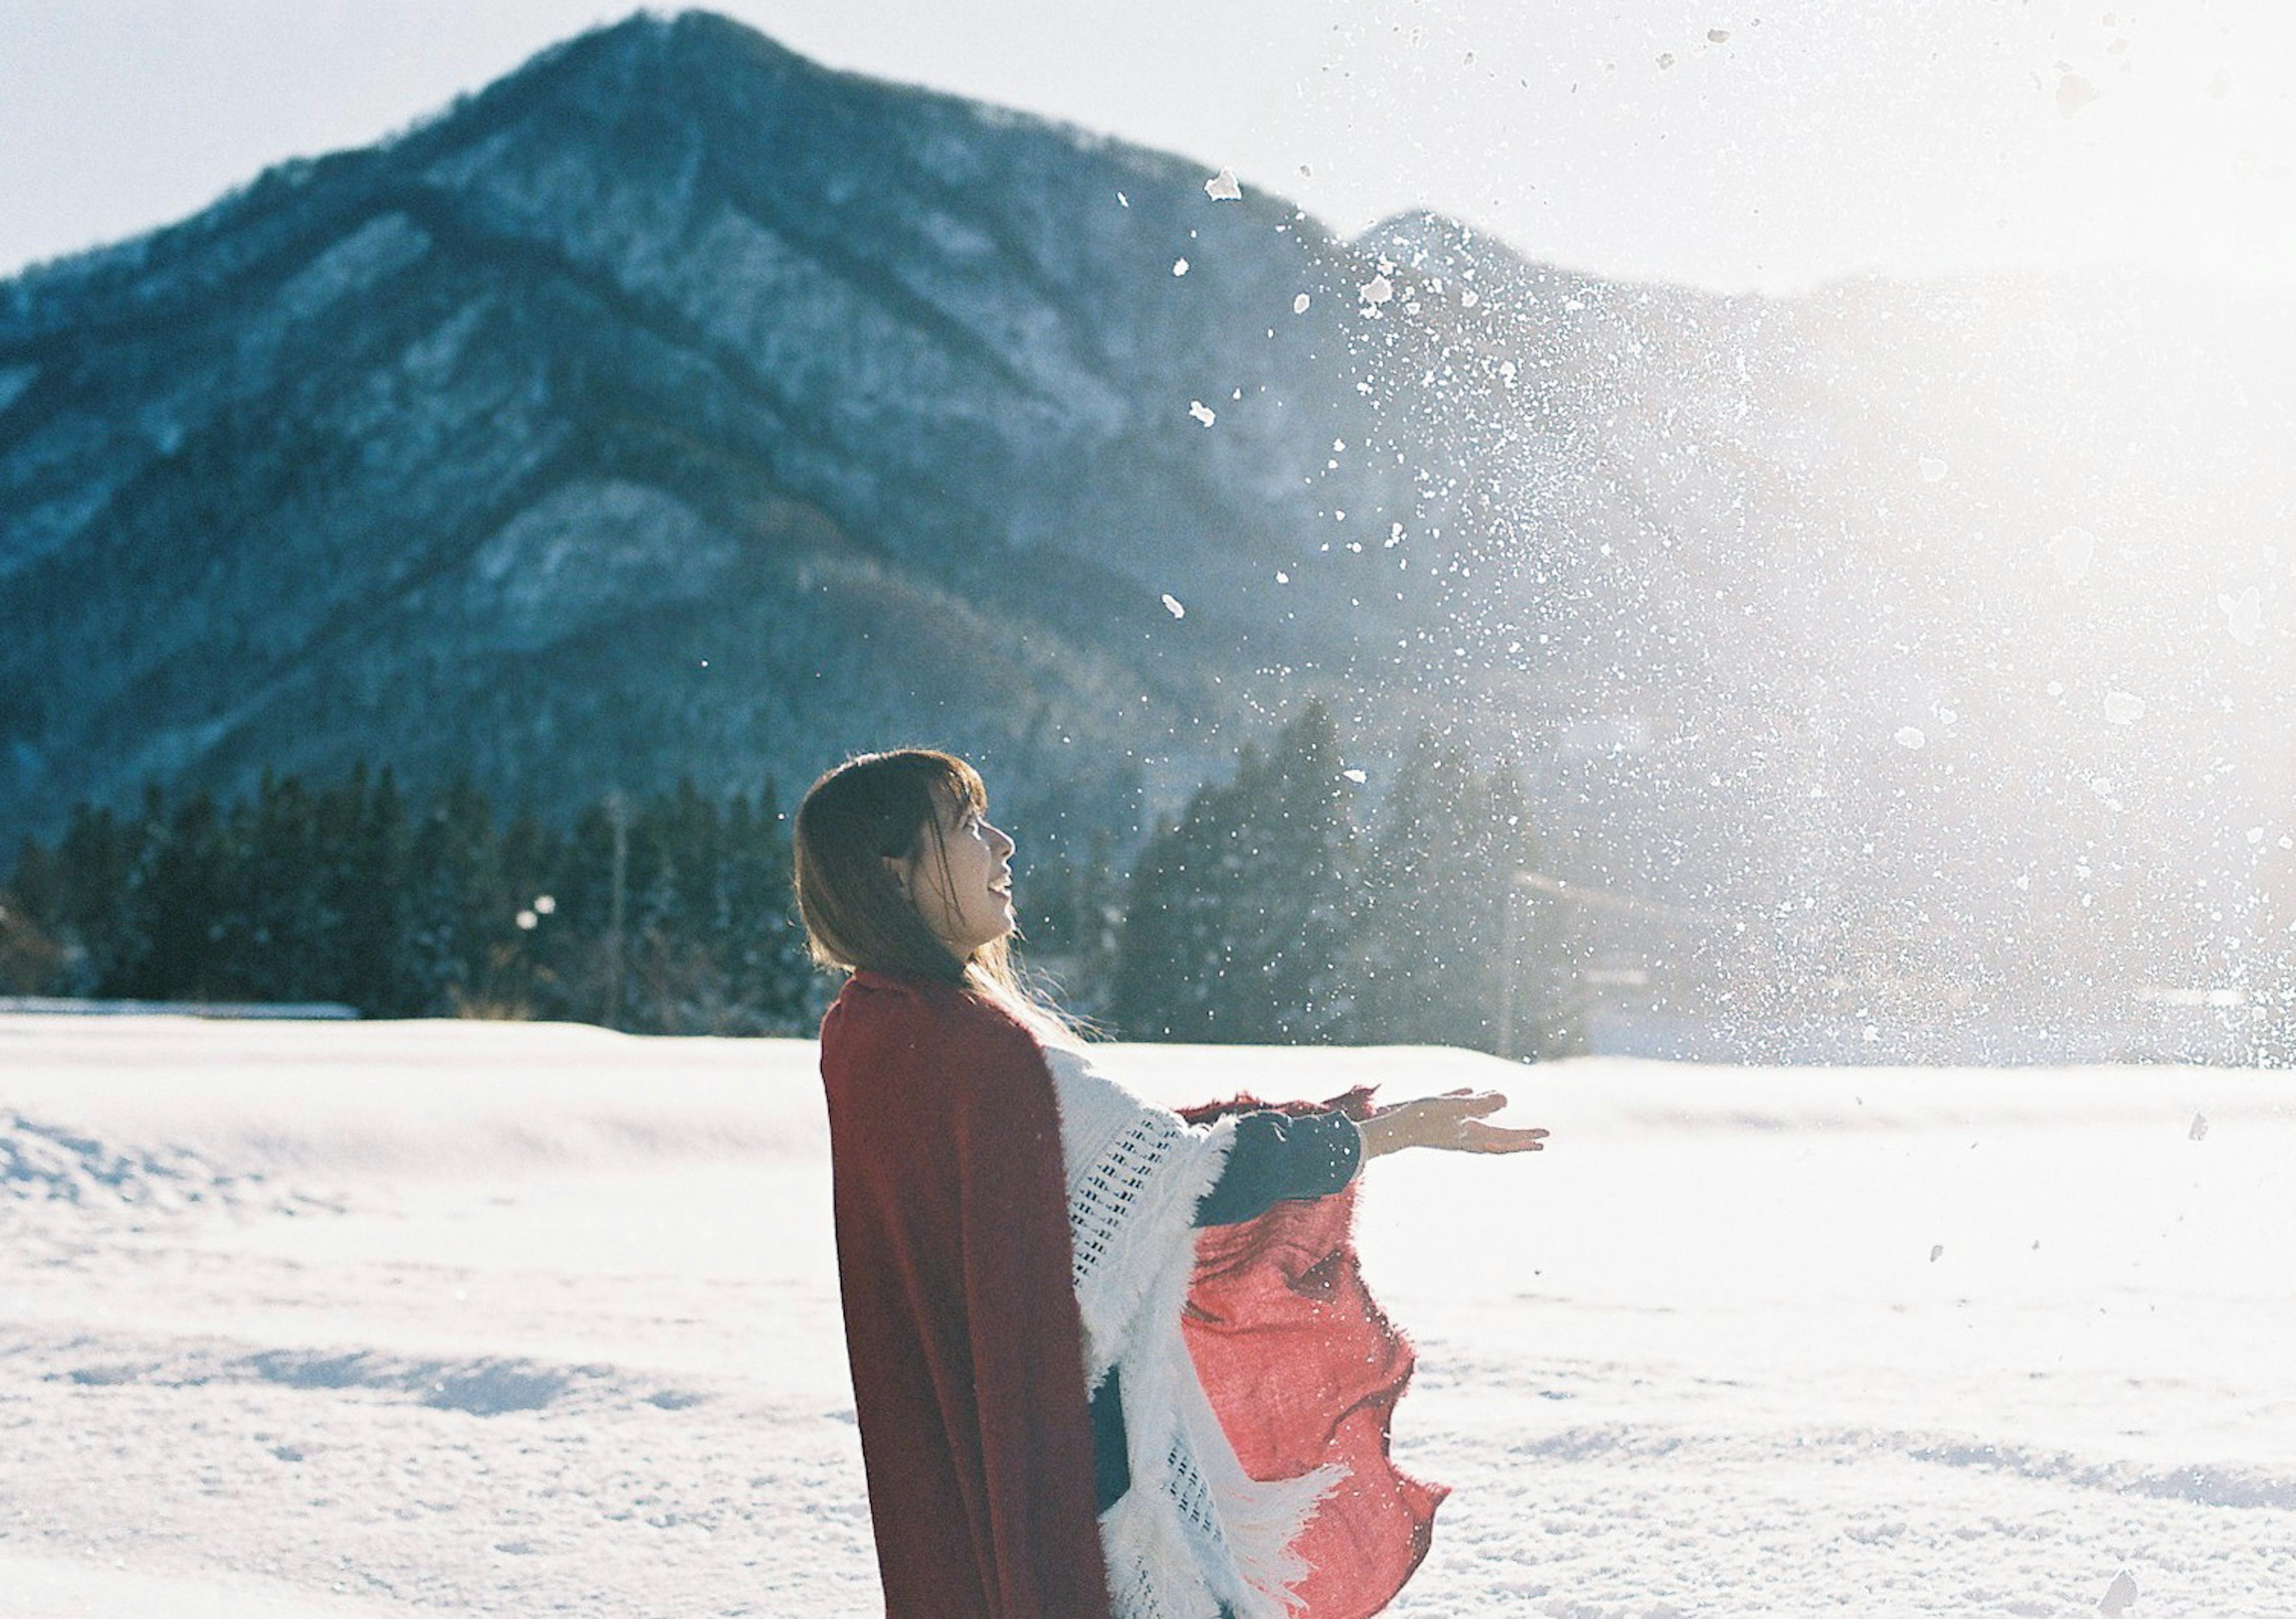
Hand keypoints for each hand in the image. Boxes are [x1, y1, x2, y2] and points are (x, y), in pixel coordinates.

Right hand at [1358, 1089, 1548, 1159]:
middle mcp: (1465, 1137)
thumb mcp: (1453, 1108)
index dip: (1526, 1138)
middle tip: (1540, 1137)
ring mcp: (1451, 1130)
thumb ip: (1480, 1104)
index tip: (1546, 1138)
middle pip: (1498, 1138)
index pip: (1506, 1139)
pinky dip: (1470, 1101)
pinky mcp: (1438, 1120)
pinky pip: (1460, 1110)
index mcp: (1472, 1137)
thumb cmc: (1421, 1119)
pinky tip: (1471, 1089)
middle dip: (1519, 1137)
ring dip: (1494, 1115)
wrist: (1391, 1130)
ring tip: (1502, 1102)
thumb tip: (1506, 1100)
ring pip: (1479, 1124)